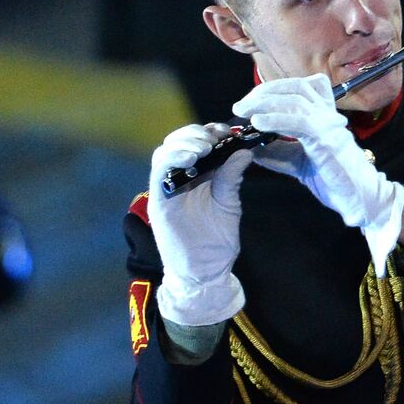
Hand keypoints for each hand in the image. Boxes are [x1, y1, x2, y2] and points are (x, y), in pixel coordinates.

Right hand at [147, 123, 253, 325]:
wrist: (205, 272)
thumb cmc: (216, 241)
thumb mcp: (229, 203)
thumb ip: (231, 177)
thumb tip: (245, 150)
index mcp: (196, 176)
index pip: (195, 143)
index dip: (209, 132)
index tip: (227, 131)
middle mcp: (178, 179)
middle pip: (177, 142)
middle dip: (195, 134)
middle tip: (215, 137)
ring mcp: (166, 189)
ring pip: (164, 151)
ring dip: (184, 143)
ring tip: (204, 147)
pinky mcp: (158, 200)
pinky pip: (159, 171)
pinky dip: (172, 158)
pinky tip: (192, 157)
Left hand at [233, 75, 403, 274]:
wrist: (361, 200)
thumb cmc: (334, 180)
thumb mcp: (298, 162)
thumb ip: (277, 152)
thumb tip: (250, 145)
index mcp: (324, 116)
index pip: (300, 87)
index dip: (273, 88)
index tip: (250, 101)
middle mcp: (329, 115)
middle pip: (296, 87)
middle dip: (264, 92)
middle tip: (240, 106)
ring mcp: (330, 125)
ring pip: (296, 100)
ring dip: (265, 102)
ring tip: (243, 111)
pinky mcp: (328, 140)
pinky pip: (300, 122)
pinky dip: (276, 119)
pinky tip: (258, 123)